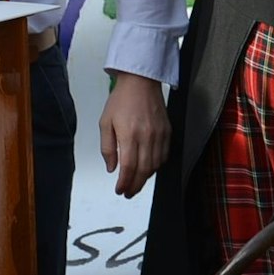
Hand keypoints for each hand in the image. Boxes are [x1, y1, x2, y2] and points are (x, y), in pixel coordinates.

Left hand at [99, 73, 169, 197]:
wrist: (141, 82)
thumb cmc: (122, 99)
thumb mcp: (105, 122)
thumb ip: (107, 148)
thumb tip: (111, 168)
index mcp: (129, 134)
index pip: (129, 167)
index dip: (124, 183)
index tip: (120, 190)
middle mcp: (147, 136)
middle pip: (144, 170)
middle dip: (135, 185)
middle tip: (128, 192)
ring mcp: (159, 134)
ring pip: (155, 165)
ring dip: (146, 178)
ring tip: (136, 183)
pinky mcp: (167, 131)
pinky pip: (164, 155)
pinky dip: (156, 165)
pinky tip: (148, 168)